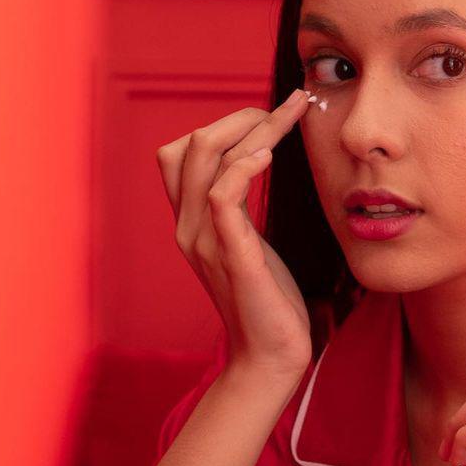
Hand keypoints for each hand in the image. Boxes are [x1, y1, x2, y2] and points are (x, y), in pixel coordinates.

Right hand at [156, 87, 314, 378]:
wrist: (270, 357)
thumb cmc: (268, 300)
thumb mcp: (246, 243)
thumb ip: (238, 209)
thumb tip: (253, 165)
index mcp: (189, 223)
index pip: (178, 153)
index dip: (219, 125)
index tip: (268, 116)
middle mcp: (188, 227)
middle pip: (190, 145)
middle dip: (239, 116)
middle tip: (286, 109)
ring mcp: (205, 241)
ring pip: (205, 158)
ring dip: (251, 128)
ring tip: (287, 118)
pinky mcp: (231, 256)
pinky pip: (223, 196)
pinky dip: (244, 166)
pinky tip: (269, 155)